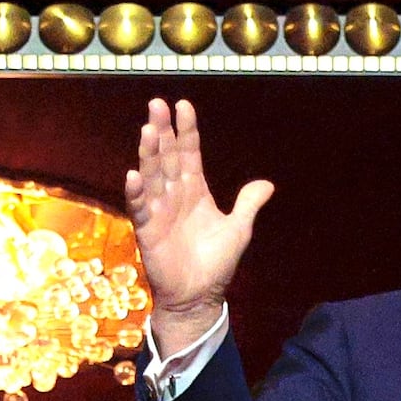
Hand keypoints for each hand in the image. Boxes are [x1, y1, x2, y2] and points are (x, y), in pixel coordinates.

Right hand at [124, 98, 274, 356]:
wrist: (199, 296)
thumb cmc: (216, 263)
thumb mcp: (238, 229)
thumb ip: (248, 204)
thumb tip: (267, 183)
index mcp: (195, 191)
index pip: (189, 154)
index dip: (187, 131)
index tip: (183, 105)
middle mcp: (174, 196)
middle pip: (167, 157)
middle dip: (163, 131)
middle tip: (156, 104)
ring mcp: (158, 211)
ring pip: (152, 176)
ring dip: (149, 154)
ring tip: (148, 130)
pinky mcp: (147, 230)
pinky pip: (140, 208)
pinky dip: (136, 192)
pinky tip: (133, 175)